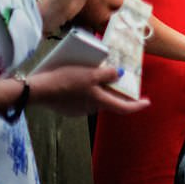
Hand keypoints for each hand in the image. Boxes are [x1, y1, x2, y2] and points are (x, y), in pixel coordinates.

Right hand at [26, 64, 150, 116]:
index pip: (124, 108)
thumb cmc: (65, 81)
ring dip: (97, 88)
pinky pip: (81, 98)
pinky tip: (78, 77)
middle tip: (115, 77)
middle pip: (108, 100)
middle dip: (113, 90)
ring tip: (94, 73)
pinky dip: (84, 89)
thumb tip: (118, 74)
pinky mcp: (66, 107)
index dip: (137, 105)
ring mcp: (77, 110)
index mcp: (99, 102)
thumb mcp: (89, 74)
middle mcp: (90, 109)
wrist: (37, 90)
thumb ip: (107, 74)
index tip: (147, 102)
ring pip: (94, 98)